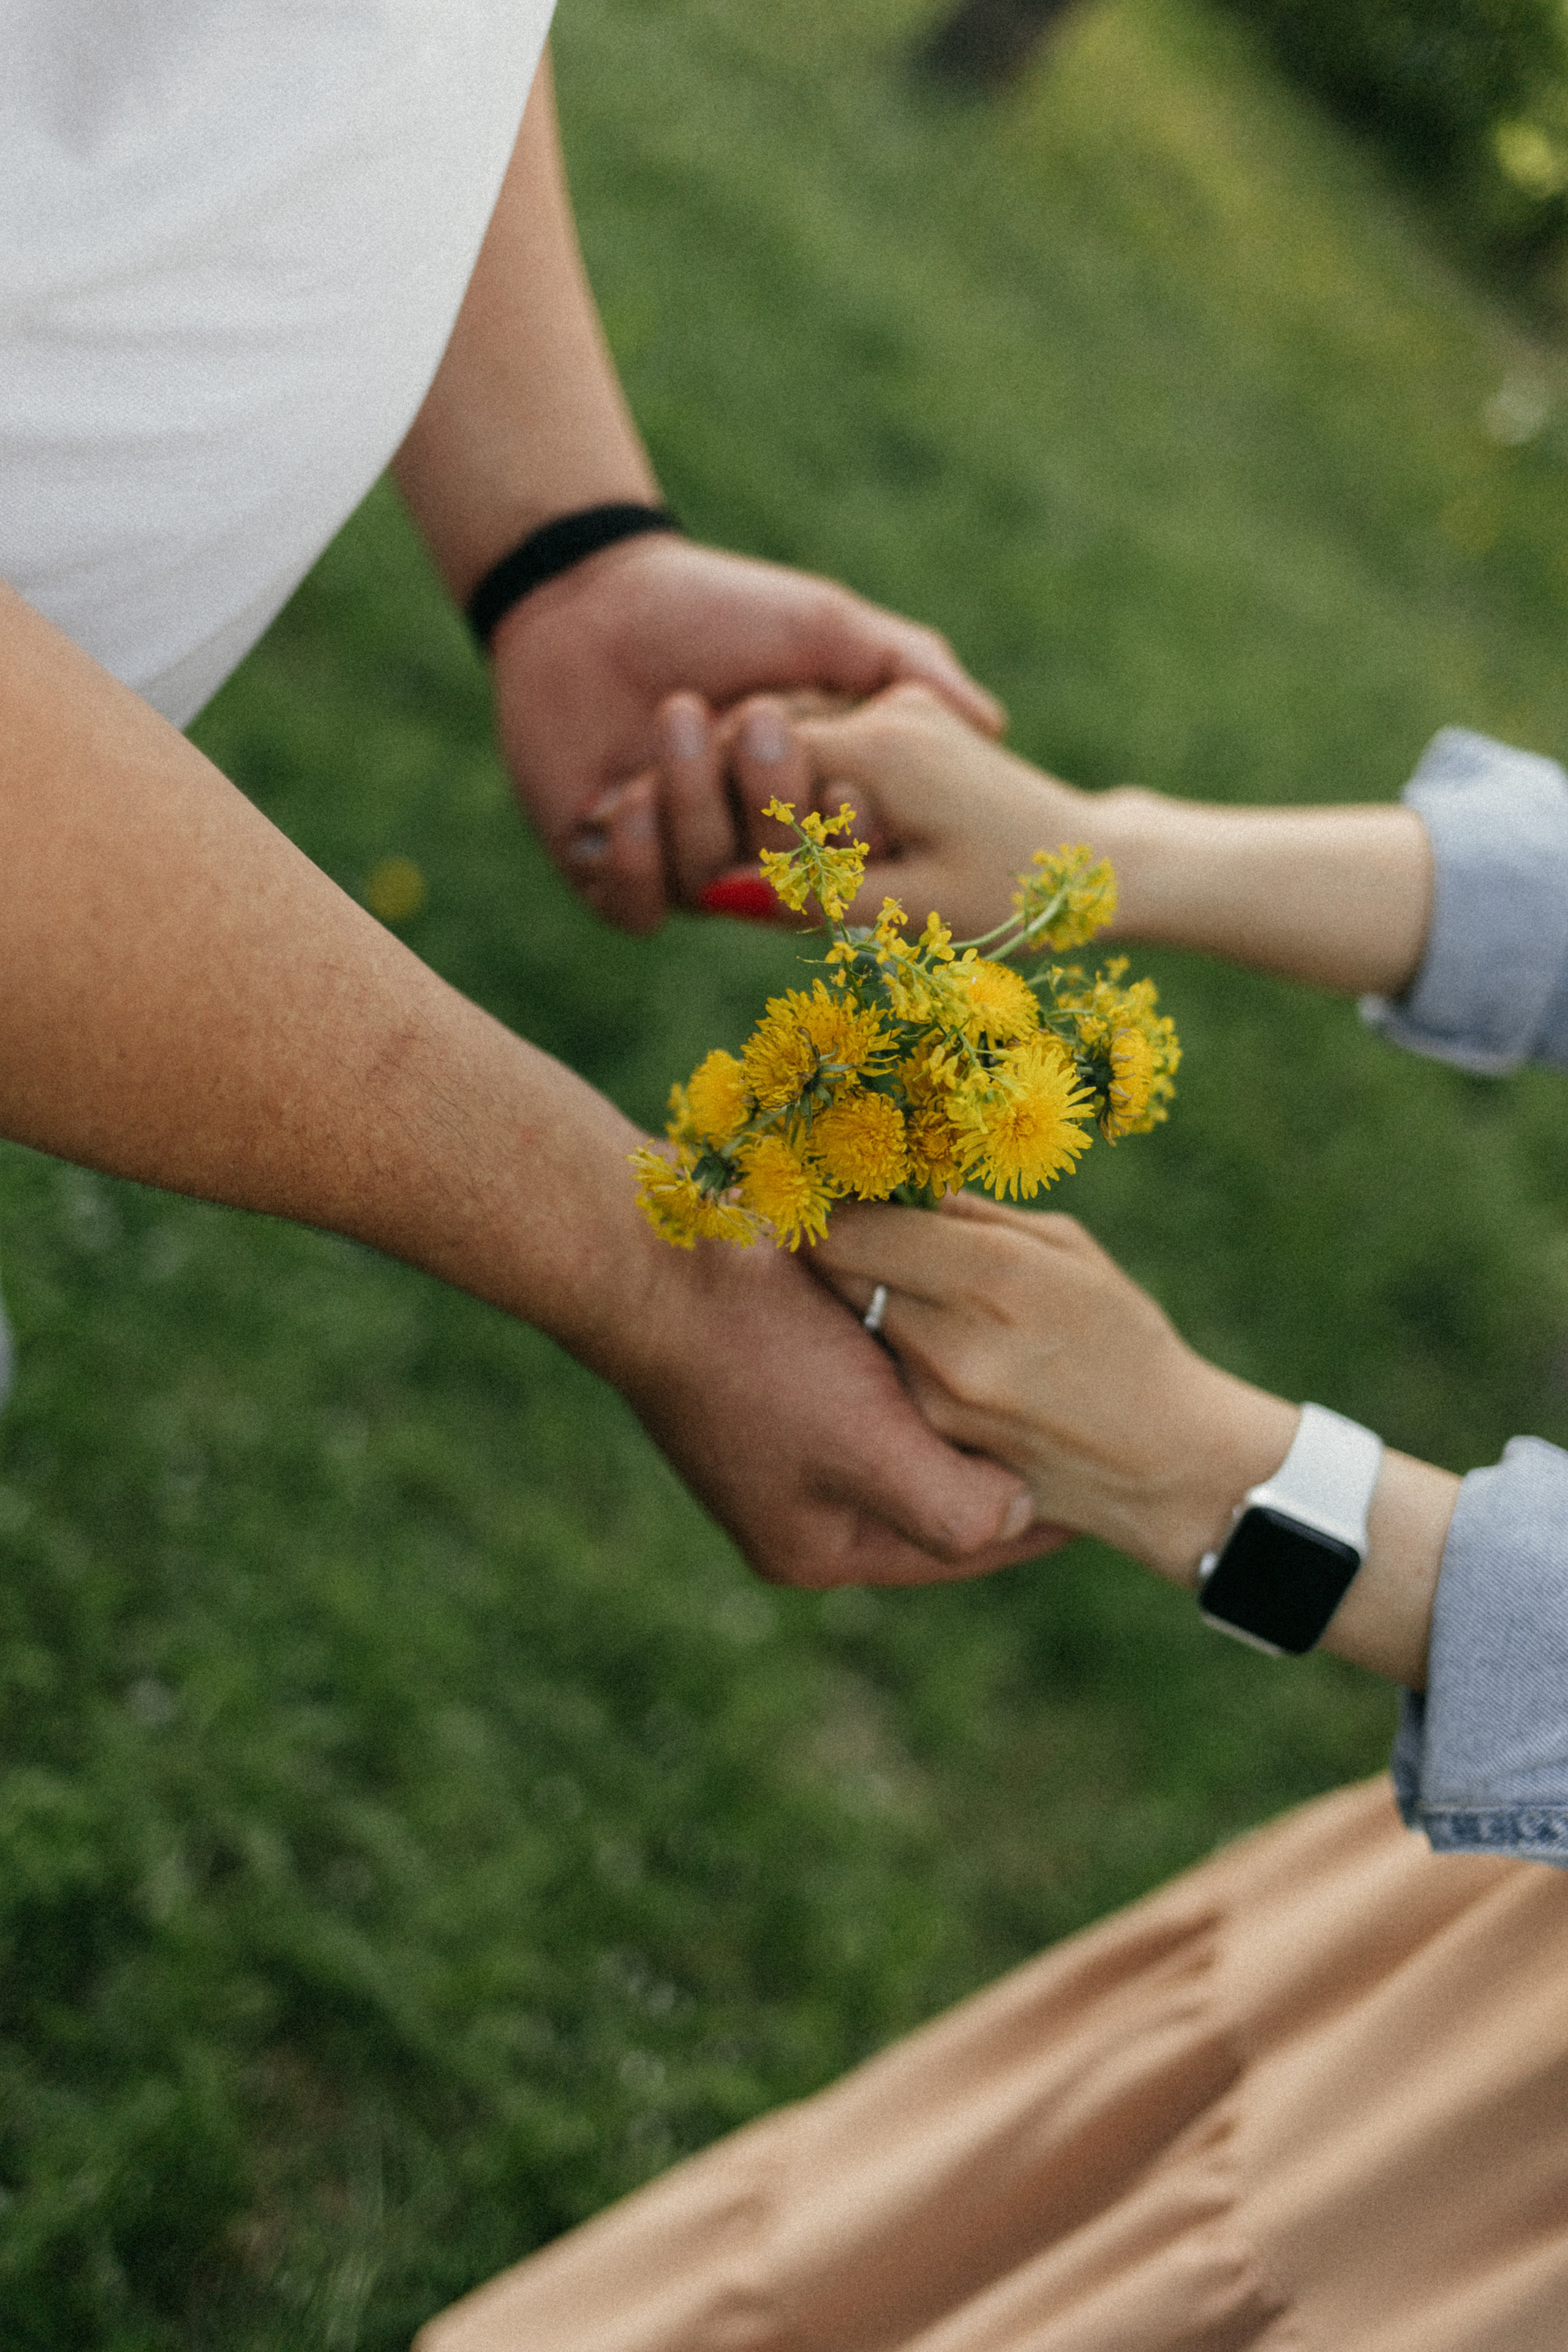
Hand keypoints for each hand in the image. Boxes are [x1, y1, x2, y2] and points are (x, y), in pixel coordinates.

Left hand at [489, 537, 1003, 933]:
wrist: (594, 594)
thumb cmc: (721, 604)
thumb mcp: (830, 627)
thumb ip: (910, 667)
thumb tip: (992, 724)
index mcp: (813, 802)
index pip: (853, 858)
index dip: (853, 834)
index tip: (842, 771)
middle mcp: (752, 846)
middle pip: (785, 881)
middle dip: (774, 804)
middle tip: (759, 715)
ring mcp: (681, 863)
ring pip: (709, 889)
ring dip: (696, 805)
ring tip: (678, 715)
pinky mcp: (606, 870)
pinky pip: (636, 909)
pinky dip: (638, 862)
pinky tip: (627, 797)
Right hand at [609, 1212, 1062, 1586]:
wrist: (645, 1254)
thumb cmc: (757, 1353)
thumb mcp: (869, 1444)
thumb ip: (953, 1503)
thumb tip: (1019, 1514)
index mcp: (814, 1545)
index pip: (953, 1545)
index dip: (1031, 1519)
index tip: (1096, 1491)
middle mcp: (792, 1502)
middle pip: (926, 1492)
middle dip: (989, 1460)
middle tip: (1073, 1438)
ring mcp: (774, 1439)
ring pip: (899, 1430)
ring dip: (951, 1402)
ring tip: (1032, 1382)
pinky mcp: (766, 1373)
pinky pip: (866, 1380)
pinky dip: (908, 1357)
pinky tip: (953, 1323)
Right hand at [702, 681, 1102, 938]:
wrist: (1097, 867)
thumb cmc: (1016, 899)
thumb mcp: (913, 910)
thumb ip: (813, 896)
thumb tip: (714, 894)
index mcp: (882, 748)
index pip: (751, 757)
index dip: (718, 809)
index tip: (707, 860)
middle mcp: (888, 711)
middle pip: (770, 744)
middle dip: (742, 802)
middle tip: (738, 865)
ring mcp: (904, 708)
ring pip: (796, 741)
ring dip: (775, 795)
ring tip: (789, 859)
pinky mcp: (914, 722)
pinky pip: (833, 744)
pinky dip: (810, 788)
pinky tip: (822, 839)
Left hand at [811, 1194, 1296, 1582]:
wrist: (1162, 1460)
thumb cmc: (1121, 1337)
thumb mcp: (1069, 1249)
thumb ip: (979, 1216)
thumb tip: (909, 1188)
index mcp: (995, 1271)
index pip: (854, 1229)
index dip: (831, 1206)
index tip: (830, 1193)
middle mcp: (953, 1337)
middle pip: (838, 1277)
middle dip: (840, 1250)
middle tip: (849, 1232)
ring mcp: (935, 1398)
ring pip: (856, 1326)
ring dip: (864, 1303)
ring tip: (905, 1292)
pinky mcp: (929, 1442)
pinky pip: (883, 1376)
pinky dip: (891, 1355)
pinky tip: (931, 1350)